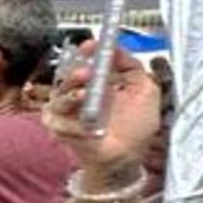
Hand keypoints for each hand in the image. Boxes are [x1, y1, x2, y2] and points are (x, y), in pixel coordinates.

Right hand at [44, 47, 159, 176]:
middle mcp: (80, 92)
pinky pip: (57, 118)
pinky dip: (71, 122)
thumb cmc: (135, 128)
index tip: (91, 46)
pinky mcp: (58, 126)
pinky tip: (83, 126)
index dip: (89, 52)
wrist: (126, 157)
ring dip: (70, 94)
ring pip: (59, 95)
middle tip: (86, 73)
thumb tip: (116, 48)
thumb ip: (132, 67)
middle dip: (76, 72)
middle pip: (70, 76)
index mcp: (100, 82)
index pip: (88, 60)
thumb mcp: (145, 90)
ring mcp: (67, 109)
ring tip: (82, 96)